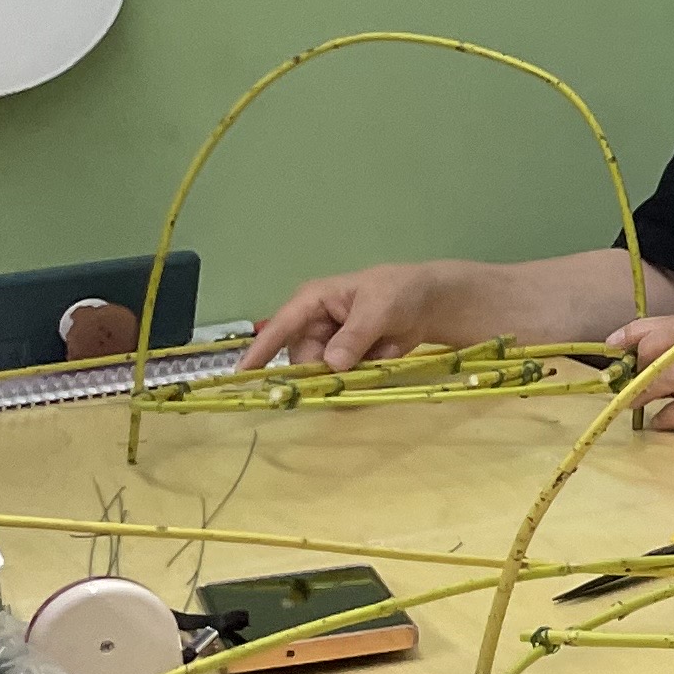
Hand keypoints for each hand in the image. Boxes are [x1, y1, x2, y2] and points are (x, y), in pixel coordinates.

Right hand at [240, 262, 466, 372]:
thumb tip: (331, 364)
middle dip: (325, 372)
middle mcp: (313, 326)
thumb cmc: (400, 292)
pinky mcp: (346, 363)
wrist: (431, 304)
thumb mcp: (380, 308)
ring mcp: (329, 347)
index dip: (261, 350)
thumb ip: (355, 335)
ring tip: (379, 355)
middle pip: (304, 361)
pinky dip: (363, 378)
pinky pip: (344, 381)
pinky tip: (384, 359)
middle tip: (356, 367)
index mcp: (312, 301)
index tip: (242, 374)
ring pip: (324, 375)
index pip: (280, 326)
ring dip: (349, 376)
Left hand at [611, 313, 673, 446]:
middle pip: (669, 345)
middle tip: (624, 382)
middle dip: (639, 365)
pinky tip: (660, 422)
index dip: (639, 331)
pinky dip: (666, 417)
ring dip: (645, 392)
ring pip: (672, 377)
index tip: (613, 343)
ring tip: (632, 402)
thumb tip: (643, 359)